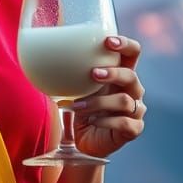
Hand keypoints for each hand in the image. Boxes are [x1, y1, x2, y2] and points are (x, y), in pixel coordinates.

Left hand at [70, 35, 146, 158]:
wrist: (85, 140)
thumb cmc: (84, 109)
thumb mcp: (77, 87)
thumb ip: (72, 71)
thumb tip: (46, 52)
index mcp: (122, 75)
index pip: (133, 53)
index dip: (125, 45)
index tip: (108, 42)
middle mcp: (133, 91)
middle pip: (131, 76)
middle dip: (113, 73)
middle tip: (93, 73)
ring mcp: (136, 111)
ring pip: (124, 101)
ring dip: (98, 102)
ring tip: (77, 106)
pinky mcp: (134, 129)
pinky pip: (124, 123)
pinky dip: (105, 121)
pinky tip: (92, 120)